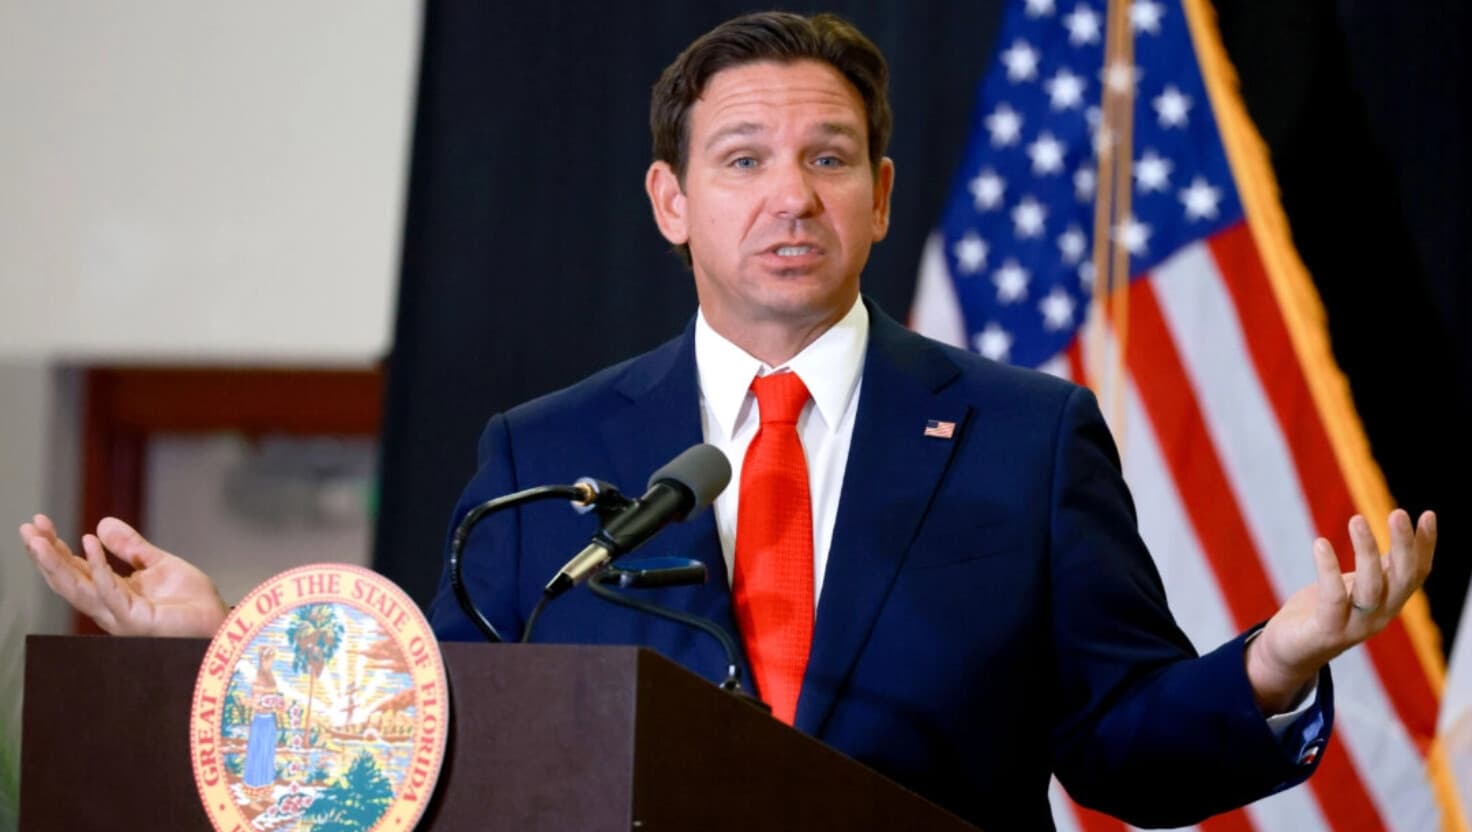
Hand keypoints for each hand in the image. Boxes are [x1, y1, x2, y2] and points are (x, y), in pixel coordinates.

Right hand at [19, 513, 228, 637]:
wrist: (217, 621)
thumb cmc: (190, 601)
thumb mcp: (159, 564)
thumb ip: (131, 547)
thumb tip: (101, 524)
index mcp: (112, 591)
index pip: (74, 569)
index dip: (54, 547)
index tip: (39, 522)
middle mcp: (109, 605)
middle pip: (67, 580)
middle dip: (44, 554)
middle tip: (27, 528)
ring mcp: (119, 614)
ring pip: (78, 588)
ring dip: (56, 563)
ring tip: (39, 538)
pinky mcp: (135, 618)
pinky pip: (110, 591)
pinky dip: (98, 567)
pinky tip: (88, 544)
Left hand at [1246, 509, 1435, 712]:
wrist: (1289, 651)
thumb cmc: (1323, 611)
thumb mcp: (1356, 586)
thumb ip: (1378, 568)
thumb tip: (1402, 537)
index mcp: (1389, 603)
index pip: (1416, 574)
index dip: (1425, 546)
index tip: (1428, 514)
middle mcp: (1379, 616)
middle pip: (1401, 580)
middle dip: (1404, 546)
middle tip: (1397, 513)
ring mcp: (1354, 626)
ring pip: (1370, 587)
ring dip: (1366, 551)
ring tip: (1357, 518)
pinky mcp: (1326, 631)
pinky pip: (1333, 599)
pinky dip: (1328, 569)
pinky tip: (1320, 543)